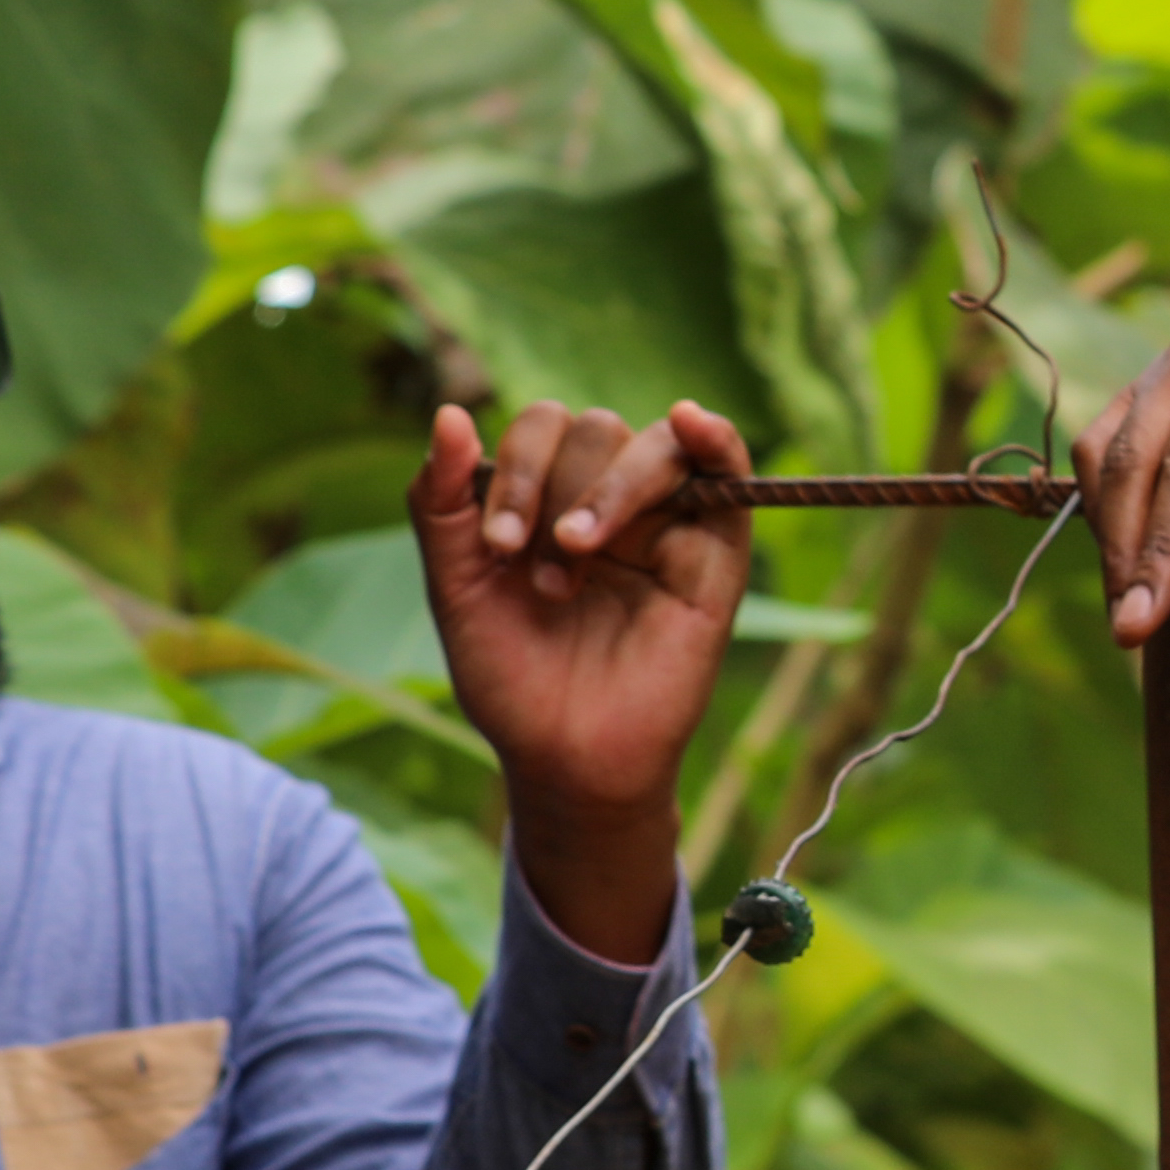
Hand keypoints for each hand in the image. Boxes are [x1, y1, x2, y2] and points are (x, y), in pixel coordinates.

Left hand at [415, 400, 753, 966]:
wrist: (563, 758)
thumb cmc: (512, 680)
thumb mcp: (456, 585)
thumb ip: (441, 501)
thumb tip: (448, 411)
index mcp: (550, 499)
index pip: (543, 428)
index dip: (517, 469)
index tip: (496, 547)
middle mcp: (610, 502)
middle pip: (595, 429)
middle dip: (554, 487)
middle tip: (538, 570)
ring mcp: (666, 526)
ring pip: (653, 445)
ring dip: (609, 488)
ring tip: (580, 551)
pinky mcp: (714, 558)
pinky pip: (729, 473)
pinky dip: (715, 437)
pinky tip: (688, 422)